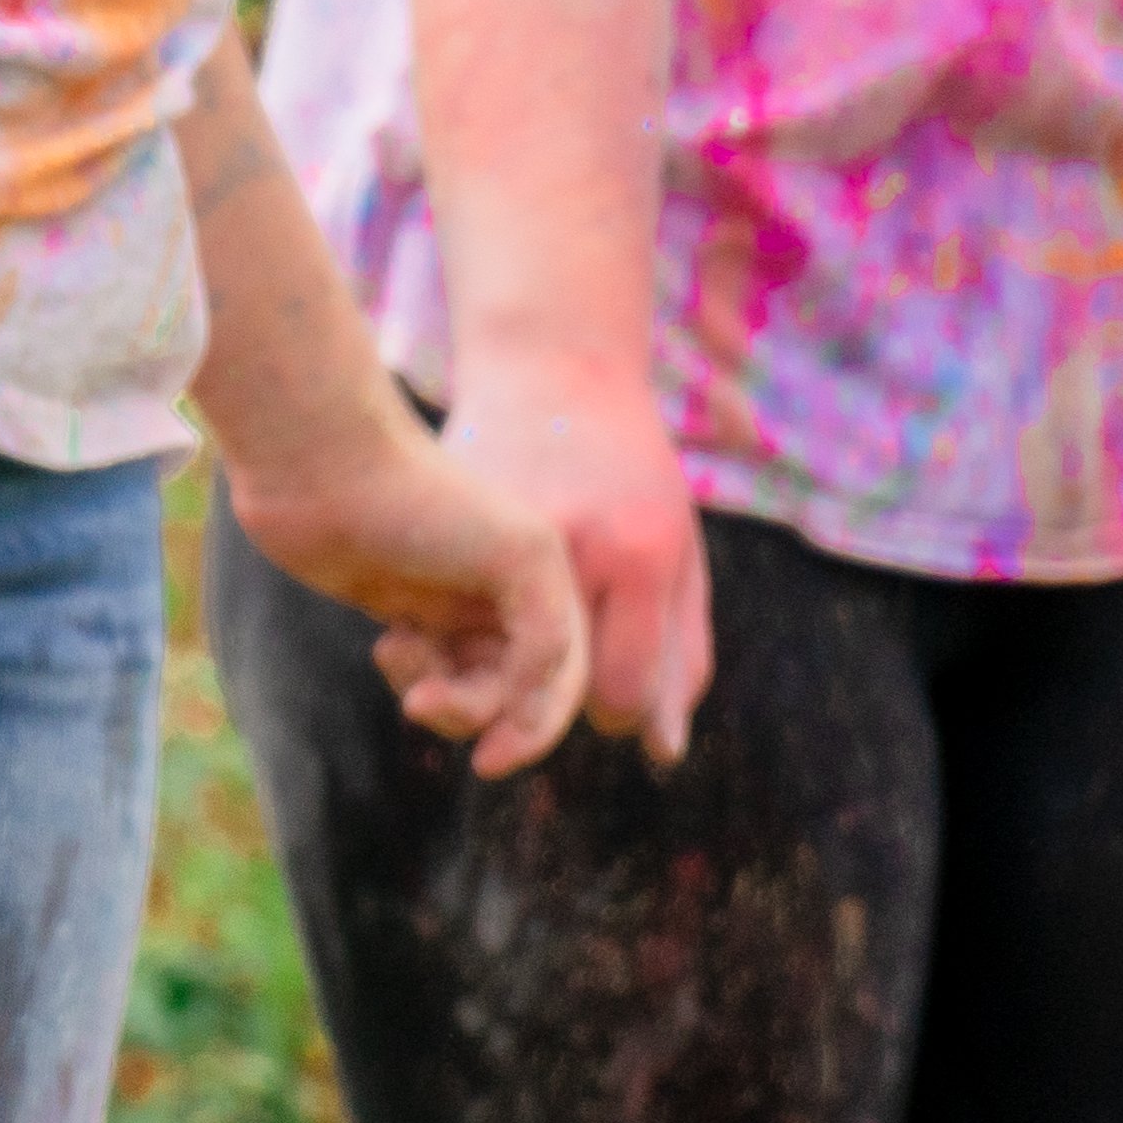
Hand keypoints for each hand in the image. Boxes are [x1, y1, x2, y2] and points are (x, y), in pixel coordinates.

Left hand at [223, 413, 590, 777]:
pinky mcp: (405, 608)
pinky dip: (410, 672)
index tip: (489, 760)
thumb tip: (531, 706)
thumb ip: (551, 635)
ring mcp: (455, 602)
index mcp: (549, 578)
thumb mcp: (518, 558)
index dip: (536, 726)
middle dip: (473, 710)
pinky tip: (389, 641)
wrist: (326, 466)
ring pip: (467, 688)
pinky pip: (425, 671)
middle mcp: (508, 593)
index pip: (564, 678)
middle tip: (424, 702)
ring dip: (439, 695)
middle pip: (513, 693)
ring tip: (399, 657)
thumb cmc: (424, 500)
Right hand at [439, 347, 709, 758]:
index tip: (612, 695)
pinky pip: (442, 633)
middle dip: (553, 706)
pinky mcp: (446, 534)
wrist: (549, 367)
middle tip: (560, 674)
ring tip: (500, 657)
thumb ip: (680, 651)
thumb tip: (662, 755)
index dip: (617, 716)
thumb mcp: (675, 552)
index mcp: (640, 557)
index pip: (618, 698)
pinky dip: (450, 649)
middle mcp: (573, 552)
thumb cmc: (627, 469)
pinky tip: (459, 625)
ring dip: (489, 687)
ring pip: (487, 672)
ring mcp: (502, 540)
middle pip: (554, 695)